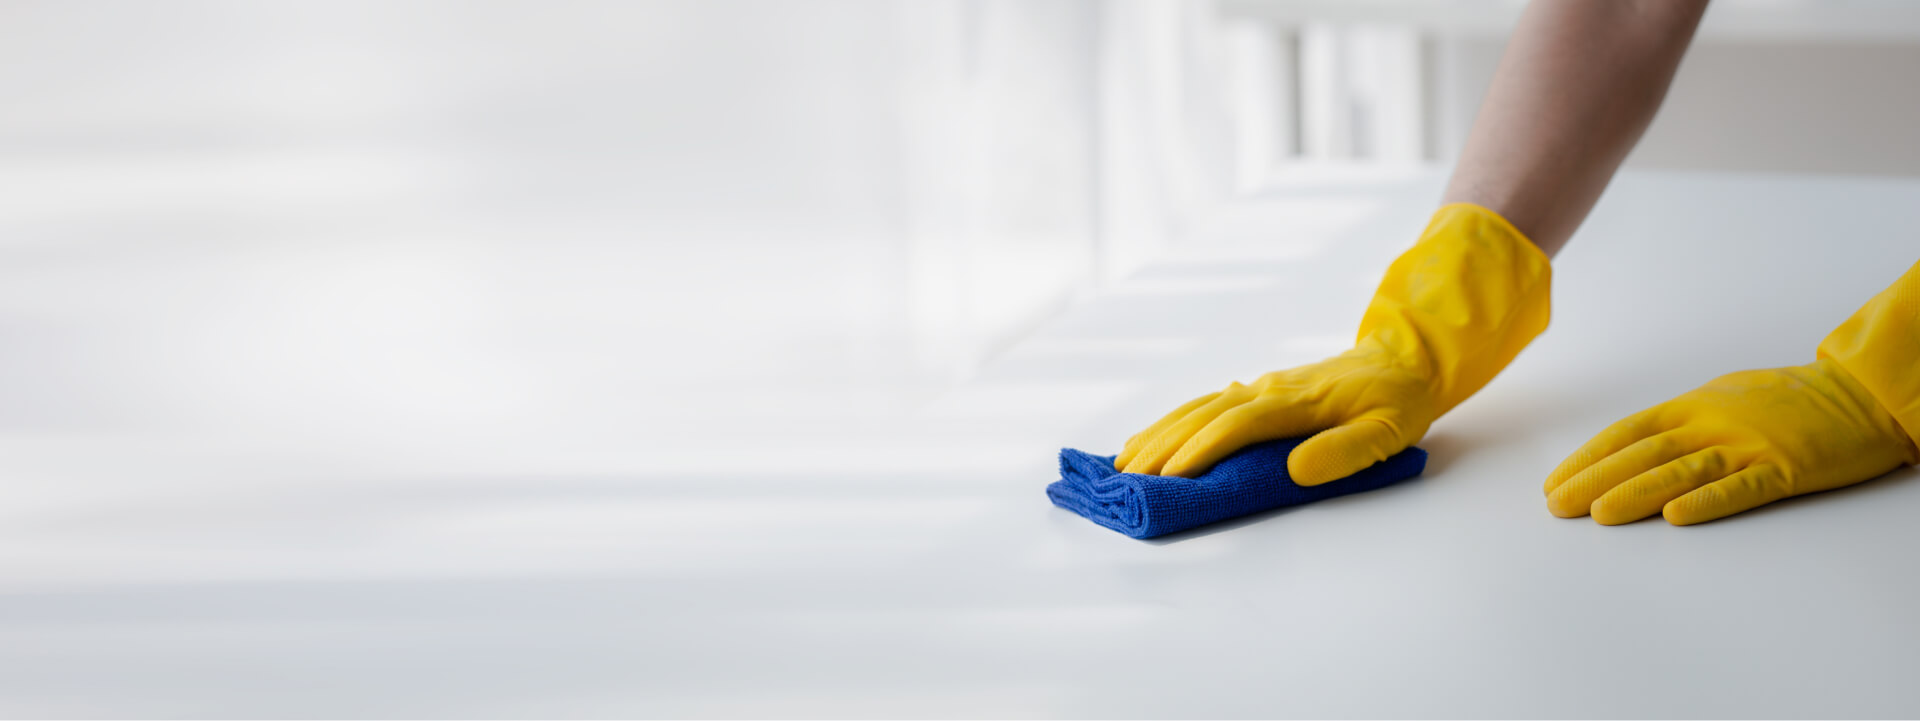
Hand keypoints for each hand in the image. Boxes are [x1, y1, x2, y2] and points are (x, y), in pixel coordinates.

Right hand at [1116, 339, 1436, 484]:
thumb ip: (1343, 452)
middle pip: (1203, 415)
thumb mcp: (1387, 432)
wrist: (1401, 359)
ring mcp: (1260, 388)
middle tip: (1128, 477)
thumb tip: (1294, 470)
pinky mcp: (1258, 391)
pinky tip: (1152, 437)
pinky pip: (1205, 404)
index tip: (1171, 476)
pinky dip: (1172, 421)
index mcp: (1297, 403)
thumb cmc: (1395, 401)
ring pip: (1197, 407)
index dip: (1201, 450)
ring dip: (1158, 434)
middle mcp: (1269, 390)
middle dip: (1163, 446)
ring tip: (1123, 462)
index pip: (1237, 425)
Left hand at [1545, 359, 1918, 524]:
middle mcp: (1711, 423)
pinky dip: (1707, 502)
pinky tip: (1675, 517)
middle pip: (1642, 453)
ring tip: (1598, 513)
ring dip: (1636, 492)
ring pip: (1681, 471)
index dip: (1587, 459)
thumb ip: (1681, 421)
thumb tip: (1636, 443)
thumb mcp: (1722, 397)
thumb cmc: (1788, 398)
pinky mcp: (1785, 468)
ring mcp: (1747, 445)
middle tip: (1557, 506)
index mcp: (1692, 406)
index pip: (1626, 433)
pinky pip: (1741, 487)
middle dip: (1594, 480)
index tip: (1554, 482)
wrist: (1857, 395)